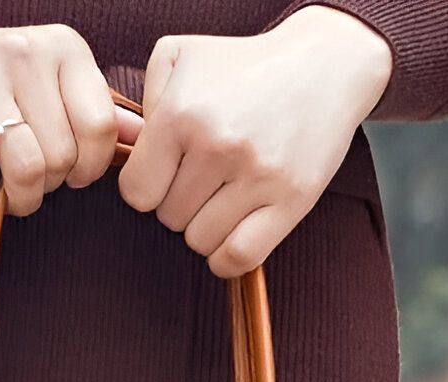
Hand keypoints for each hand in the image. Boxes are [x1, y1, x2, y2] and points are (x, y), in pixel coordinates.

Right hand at [0, 0, 138, 214]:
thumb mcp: (50, 80)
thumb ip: (94, 109)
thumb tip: (145, 137)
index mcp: (64, 48)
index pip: (103, 130)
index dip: (89, 168)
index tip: (70, 172)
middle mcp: (28, 53)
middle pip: (65, 158)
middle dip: (51, 185)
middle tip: (30, 179)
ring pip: (29, 167)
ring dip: (19, 194)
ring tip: (8, 188)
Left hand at [118, 6, 393, 275]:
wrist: (323, 65)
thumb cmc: (243, 66)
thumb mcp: (181, 57)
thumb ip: (143, 101)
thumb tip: (124, 147)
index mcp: (182, 115)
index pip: (137, 193)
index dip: (147, 188)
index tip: (166, 173)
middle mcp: (218, 146)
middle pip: (168, 219)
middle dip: (179, 203)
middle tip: (203, 177)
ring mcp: (257, 177)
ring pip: (200, 242)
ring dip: (205, 227)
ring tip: (222, 196)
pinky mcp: (291, 201)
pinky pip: (239, 258)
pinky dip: (227, 256)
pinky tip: (232, 232)